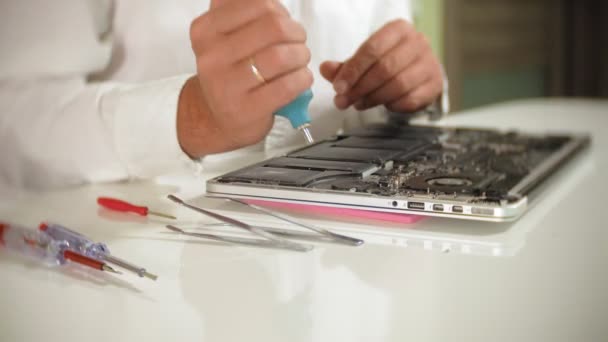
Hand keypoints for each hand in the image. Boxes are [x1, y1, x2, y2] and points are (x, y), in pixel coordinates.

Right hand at [177, 0, 312, 157]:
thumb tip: (273, 1)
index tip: (282, 22)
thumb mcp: (225, 36)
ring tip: (299, 61)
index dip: (280, 11)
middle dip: (296, 33)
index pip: (257, 5)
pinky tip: (300, 79)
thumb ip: (244, 10)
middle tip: (298, 42)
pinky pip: (287, 86)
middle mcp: (212, 56)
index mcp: (206, 30)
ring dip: (301, 56)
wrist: (216, 116)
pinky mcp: (246, 109)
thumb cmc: (231, 71)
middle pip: (274, 27)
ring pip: (281, 57)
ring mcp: (227, 85)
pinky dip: (303, 79)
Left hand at [320, 19, 442, 112]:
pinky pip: (410, 99)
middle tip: (344, 101)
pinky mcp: (434, 84)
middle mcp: (417, 42)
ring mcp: (429, 63)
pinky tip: (383, 105)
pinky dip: (392, 105)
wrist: (420, 72)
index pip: (372, 48)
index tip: (338, 87)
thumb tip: (325, 69)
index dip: (352, 70)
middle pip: (384, 68)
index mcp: (398, 30)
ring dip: (373, 98)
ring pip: (397, 85)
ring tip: (359, 103)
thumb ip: (344, 67)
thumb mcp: (364, 61)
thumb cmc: (390, 62)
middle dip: (360, 88)